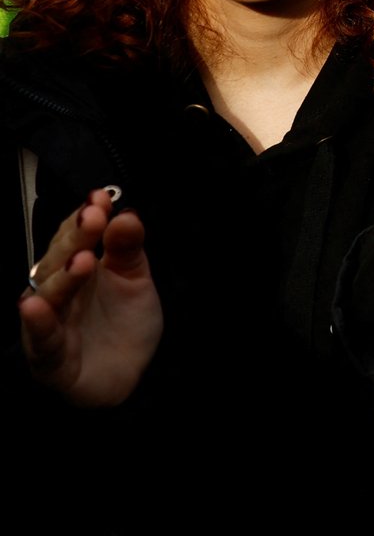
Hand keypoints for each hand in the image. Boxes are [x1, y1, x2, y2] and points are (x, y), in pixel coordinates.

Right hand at [18, 189, 162, 406]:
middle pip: (58, 261)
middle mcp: (58, 293)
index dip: (83, 219)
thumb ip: (128, 248)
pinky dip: (37, 323)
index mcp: (77, 269)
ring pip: (49, 296)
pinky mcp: (49, 358)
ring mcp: (51, 324)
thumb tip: (125, 212)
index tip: (99, 199)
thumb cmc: (123, 324)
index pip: (74, 239)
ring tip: (80, 260)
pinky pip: (40, 339)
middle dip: (73, 239)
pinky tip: (35, 305)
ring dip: (62, 277)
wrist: (127, 376)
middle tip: (91, 218)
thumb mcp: (135, 280)